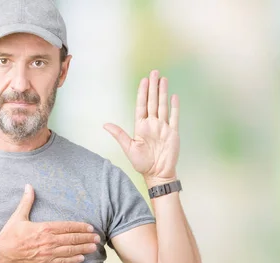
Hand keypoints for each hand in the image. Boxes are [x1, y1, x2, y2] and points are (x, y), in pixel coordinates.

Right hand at [0, 184, 99, 262]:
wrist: (1, 254)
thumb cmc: (9, 235)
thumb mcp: (18, 216)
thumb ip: (27, 201)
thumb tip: (29, 186)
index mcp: (44, 228)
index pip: (67, 226)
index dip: (80, 227)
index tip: (90, 227)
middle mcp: (49, 240)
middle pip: (72, 238)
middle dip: (86, 237)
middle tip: (97, 237)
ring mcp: (48, 253)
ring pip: (70, 250)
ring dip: (83, 248)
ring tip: (94, 247)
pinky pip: (62, 261)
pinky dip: (73, 260)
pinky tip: (81, 258)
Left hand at [104, 70, 179, 185]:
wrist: (157, 174)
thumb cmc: (142, 163)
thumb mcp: (128, 148)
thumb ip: (119, 134)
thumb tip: (104, 125)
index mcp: (141, 126)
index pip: (142, 105)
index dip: (142, 92)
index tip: (143, 80)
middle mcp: (152, 124)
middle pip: (153, 101)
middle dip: (153, 87)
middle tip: (154, 72)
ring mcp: (163, 127)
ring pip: (163, 106)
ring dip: (163, 92)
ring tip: (163, 79)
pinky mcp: (173, 133)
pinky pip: (174, 117)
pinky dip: (174, 107)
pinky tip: (174, 96)